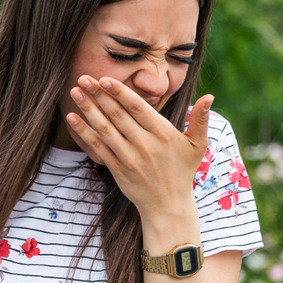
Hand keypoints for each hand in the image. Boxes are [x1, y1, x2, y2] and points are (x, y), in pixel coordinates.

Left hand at [64, 75, 212, 218]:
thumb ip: (201, 120)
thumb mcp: (197, 145)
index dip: (119, 92)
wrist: (168, 206)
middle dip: (98, 95)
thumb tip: (210, 96)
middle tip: (83, 77)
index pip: (138, 107)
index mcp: (163, 134)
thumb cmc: (182, 171)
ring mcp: (129, 157)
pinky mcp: (117, 168)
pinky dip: (84, 133)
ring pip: (105, 129)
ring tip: (74, 92)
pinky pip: (98, 148)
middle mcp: (144, 144)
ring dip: (88, 109)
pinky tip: (72, 118)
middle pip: (117, 115)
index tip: (105, 78)